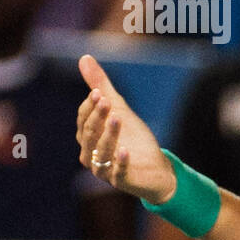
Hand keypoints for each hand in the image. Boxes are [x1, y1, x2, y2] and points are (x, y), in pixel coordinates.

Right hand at [75, 54, 176, 202]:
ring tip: (118, 118)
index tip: (99, 92)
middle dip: (97, 117)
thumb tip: (84, 57)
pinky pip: (117, 173)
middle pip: (88, 134)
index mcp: (88, 136)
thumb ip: (102, 86)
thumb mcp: (120, 110)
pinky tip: (126, 150)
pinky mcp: (121, 181)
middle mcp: (91, 153)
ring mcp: (104, 169)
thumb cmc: (134, 139)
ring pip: (100, 151)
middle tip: (107, 101)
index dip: (90, 106)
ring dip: (108, 135)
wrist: (156, 168)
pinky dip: (120, 162)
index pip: (83, 119)